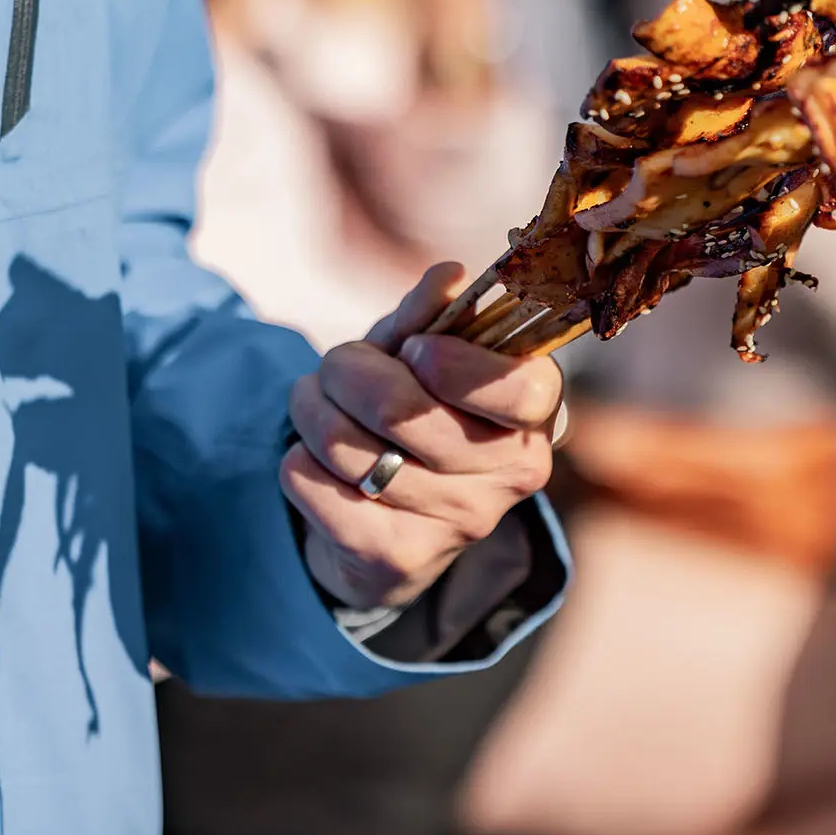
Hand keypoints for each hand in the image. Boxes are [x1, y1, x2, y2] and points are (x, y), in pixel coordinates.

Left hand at [282, 263, 559, 609]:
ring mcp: (458, 523)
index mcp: (537, 413)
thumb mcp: (424, 357)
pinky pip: (309, 482)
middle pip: (402, 411)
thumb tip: (447, 276)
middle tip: (338, 368)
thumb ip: (431, 317)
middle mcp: (511, 474)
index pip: (514, 389)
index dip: (452, 363)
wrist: (390, 523)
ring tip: (316, 406)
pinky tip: (318, 462)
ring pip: (343, 443)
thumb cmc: (416, 415)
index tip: (413, 351)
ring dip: (310, 410)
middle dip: (346, 371)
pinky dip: (297, 460)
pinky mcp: (396, 558)